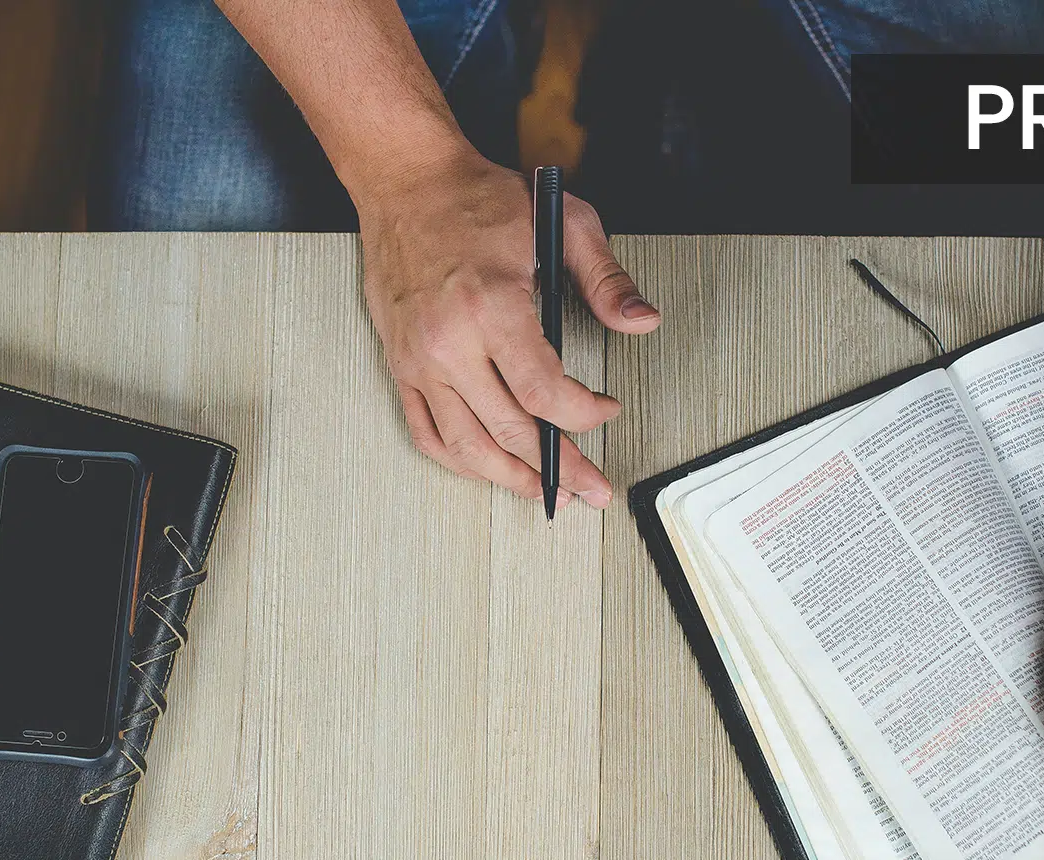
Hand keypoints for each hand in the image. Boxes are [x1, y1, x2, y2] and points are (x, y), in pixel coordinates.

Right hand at [356, 150, 660, 507]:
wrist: (407, 182)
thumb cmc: (477, 200)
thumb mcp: (562, 222)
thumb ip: (606, 278)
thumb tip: (642, 320)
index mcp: (491, 306)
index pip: (543, 391)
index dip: (583, 415)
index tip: (606, 410)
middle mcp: (449, 341)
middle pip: (510, 430)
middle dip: (560, 466)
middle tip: (592, 486)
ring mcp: (420, 360)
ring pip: (466, 446)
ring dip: (510, 480)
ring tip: (546, 493)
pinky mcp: (401, 366)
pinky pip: (428, 433)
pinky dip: (461, 462)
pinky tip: (490, 469)